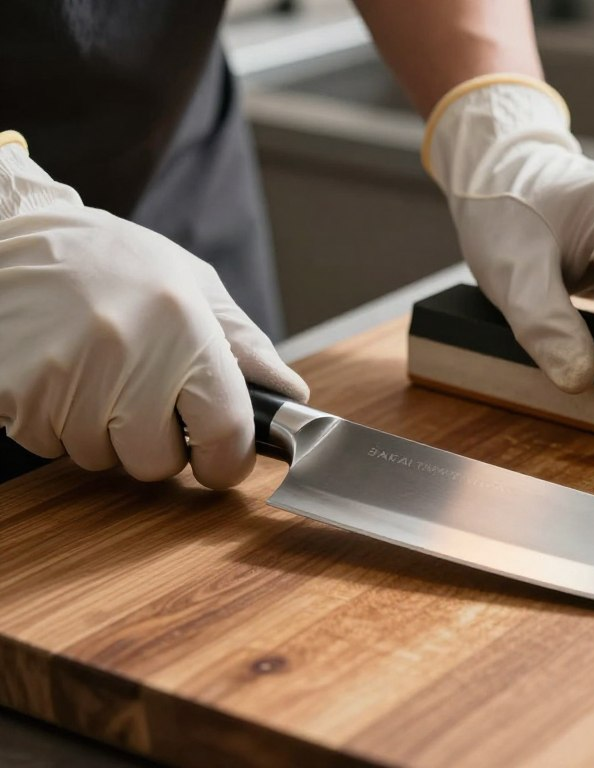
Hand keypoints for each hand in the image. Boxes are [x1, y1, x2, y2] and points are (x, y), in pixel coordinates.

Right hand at [0, 141, 307, 488]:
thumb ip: (245, 345)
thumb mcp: (193, 284)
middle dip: (158, 442)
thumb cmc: (113, 260)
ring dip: (104, 432)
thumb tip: (290, 396)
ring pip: (101, 459)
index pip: (224, 431)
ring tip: (97, 372)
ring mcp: (65, 379)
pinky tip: (61, 375)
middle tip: (144, 394)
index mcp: (183, 327)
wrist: (12, 236)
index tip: (222, 458)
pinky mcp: (17, 395)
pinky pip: (52, 446)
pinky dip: (59, 424)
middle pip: (157, 462)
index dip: (228, 459)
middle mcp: (126, 355)